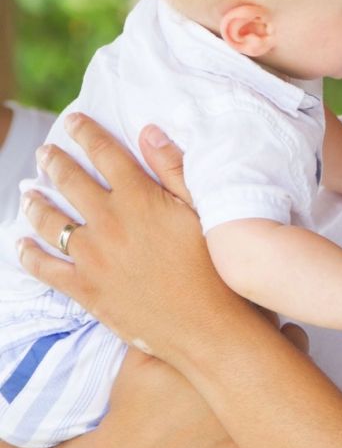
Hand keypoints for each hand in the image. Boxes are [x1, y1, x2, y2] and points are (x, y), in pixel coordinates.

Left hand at [17, 114, 256, 362]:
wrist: (206, 326)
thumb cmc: (214, 266)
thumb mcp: (203, 209)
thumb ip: (173, 168)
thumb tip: (148, 131)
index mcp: (138, 197)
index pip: (104, 152)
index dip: (85, 132)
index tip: (72, 121)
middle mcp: (109, 222)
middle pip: (71, 181)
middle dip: (55, 162)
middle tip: (46, 152)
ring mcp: (92, 257)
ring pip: (51, 221)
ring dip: (36, 203)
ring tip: (28, 193)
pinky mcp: (86, 289)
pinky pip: (46, 268)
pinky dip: (29, 254)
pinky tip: (22, 244)